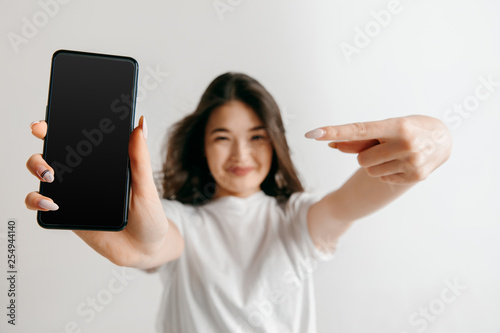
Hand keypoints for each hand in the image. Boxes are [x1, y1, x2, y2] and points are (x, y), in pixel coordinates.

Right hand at [25, 116, 169, 266]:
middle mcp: (86, 175)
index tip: (54, 116)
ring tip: (50, 174)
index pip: (81, 137)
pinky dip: (38, 200)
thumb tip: (141, 124)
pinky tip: (51, 202)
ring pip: (43, 174)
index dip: (63, 123)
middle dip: (44, 138)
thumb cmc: (149, 215)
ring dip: (37, 166)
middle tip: (44, 135)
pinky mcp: (67, 215)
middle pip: (56, 150)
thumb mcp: (147, 187)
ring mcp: (74, 193)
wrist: (145, 249)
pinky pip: (42, 204)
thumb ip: (140, 158)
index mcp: (105, 162)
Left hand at [304, 115, 452, 183]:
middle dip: (367, 154)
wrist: (442, 140)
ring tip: (396, 153)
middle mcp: (406, 144)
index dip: (334, 132)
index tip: (313, 133)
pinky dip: (388, 171)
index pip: (358, 130)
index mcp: (397, 126)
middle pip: (361, 159)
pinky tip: (403, 163)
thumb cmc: (408, 129)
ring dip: (377, 164)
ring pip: (370, 171)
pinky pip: (383, 178)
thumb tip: (333, 145)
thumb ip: (360, 138)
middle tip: (386, 146)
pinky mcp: (416, 177)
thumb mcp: (387, 127)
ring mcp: (413, 163)